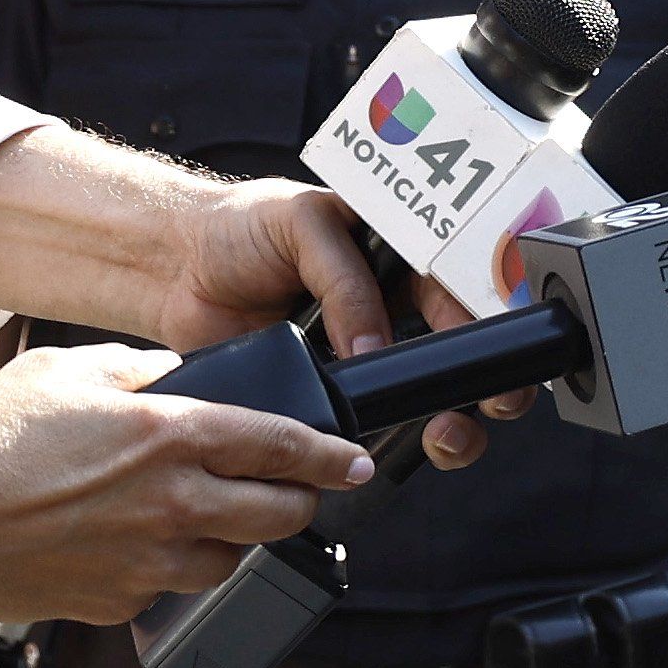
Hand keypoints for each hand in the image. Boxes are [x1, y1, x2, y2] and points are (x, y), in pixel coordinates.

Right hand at [0, 344, 373, 623]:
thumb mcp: (65, 373)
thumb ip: (139, 370)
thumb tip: (179, 377)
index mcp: (172, 437)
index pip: (285, 447)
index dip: (333, 457)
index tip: (357, 464)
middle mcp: (177, 504)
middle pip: (282, 515)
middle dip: (298, 502)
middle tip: (288, 491)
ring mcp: (154, 561)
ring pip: (234, 557)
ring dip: (234, 538)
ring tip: (201, 515)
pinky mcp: (127, 603)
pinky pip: (172, 587)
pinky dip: (168, 568)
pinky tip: (134, 545)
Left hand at [150, 183, 493, 468]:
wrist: (174, 271)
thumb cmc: (237, 229)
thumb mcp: (301, 226)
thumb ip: (345, 278)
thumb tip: (375, 343)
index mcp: (401, 256)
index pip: (464, 291)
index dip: (488, 324)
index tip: (492, 354)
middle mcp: (395, 308)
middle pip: (465, 355)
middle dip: (487, 387)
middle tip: (488, 406)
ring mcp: (367, 356)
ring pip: (432, 399)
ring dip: (453, 424)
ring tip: (442, 435)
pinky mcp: (332, 393)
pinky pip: (373, 423)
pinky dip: (388, 440)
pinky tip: (385, 441)